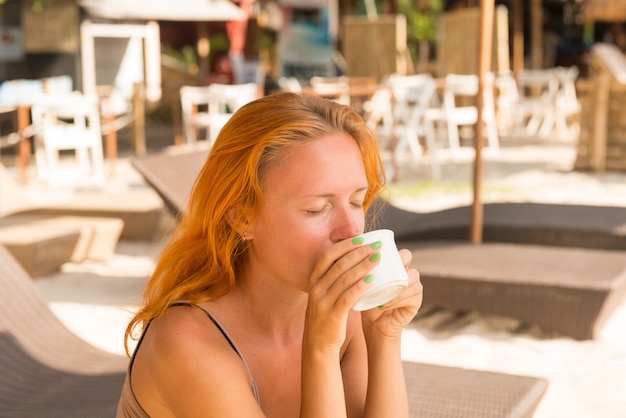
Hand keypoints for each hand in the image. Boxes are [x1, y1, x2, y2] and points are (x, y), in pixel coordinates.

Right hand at [304, 237, 381, 351]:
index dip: (345, 245)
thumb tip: (352, 257)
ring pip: (345, 278)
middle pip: (339, 264)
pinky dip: (361, 286)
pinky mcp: (332, 314)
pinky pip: (348, 297)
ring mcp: (323, 301)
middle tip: (376, 247)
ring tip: (378, 259)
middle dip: (360, 253)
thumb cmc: (326, 314)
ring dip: (364, 266)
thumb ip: (332, 277)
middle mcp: (316, 287)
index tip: (362, 238)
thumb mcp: (323, 292)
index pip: (328, 255)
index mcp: (314, 279)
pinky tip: (373, 280)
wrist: (317, 342)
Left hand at [361, 249, 422, 338]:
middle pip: (408, 258)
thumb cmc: (366, 300)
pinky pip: (412, 297)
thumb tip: (342, 250)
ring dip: (394, 285)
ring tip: (378, 294)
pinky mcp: (416, 301)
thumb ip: (355, 269)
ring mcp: (414, 286)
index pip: (397, 250)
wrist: (373, 324)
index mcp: (395, 265)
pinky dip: (397, 300)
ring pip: (411, 278)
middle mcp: (407, 272)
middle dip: (396, 262)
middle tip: (380, 271)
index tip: (374, 255)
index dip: (390, 250)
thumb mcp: (360, 282)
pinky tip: (384, 304)